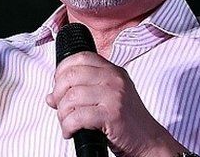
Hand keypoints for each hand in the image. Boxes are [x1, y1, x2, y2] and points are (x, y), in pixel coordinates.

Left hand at [46, 51, 185, 156]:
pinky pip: (77, 117)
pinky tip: (71, 132)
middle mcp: (113, 78)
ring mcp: (114, 95)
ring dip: (62, 114)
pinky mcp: (112, 115)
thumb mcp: (106, 98)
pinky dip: (68, 126)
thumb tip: (50, 97)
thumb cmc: (126, 120)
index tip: (59, 86)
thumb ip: (80, 92)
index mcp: (112, 70)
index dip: (62, 71)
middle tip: (59, 107)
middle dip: (58, 94)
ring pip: (71, 97)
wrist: (149, 141)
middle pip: (71, 75)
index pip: (79, 58)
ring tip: (66, 123)